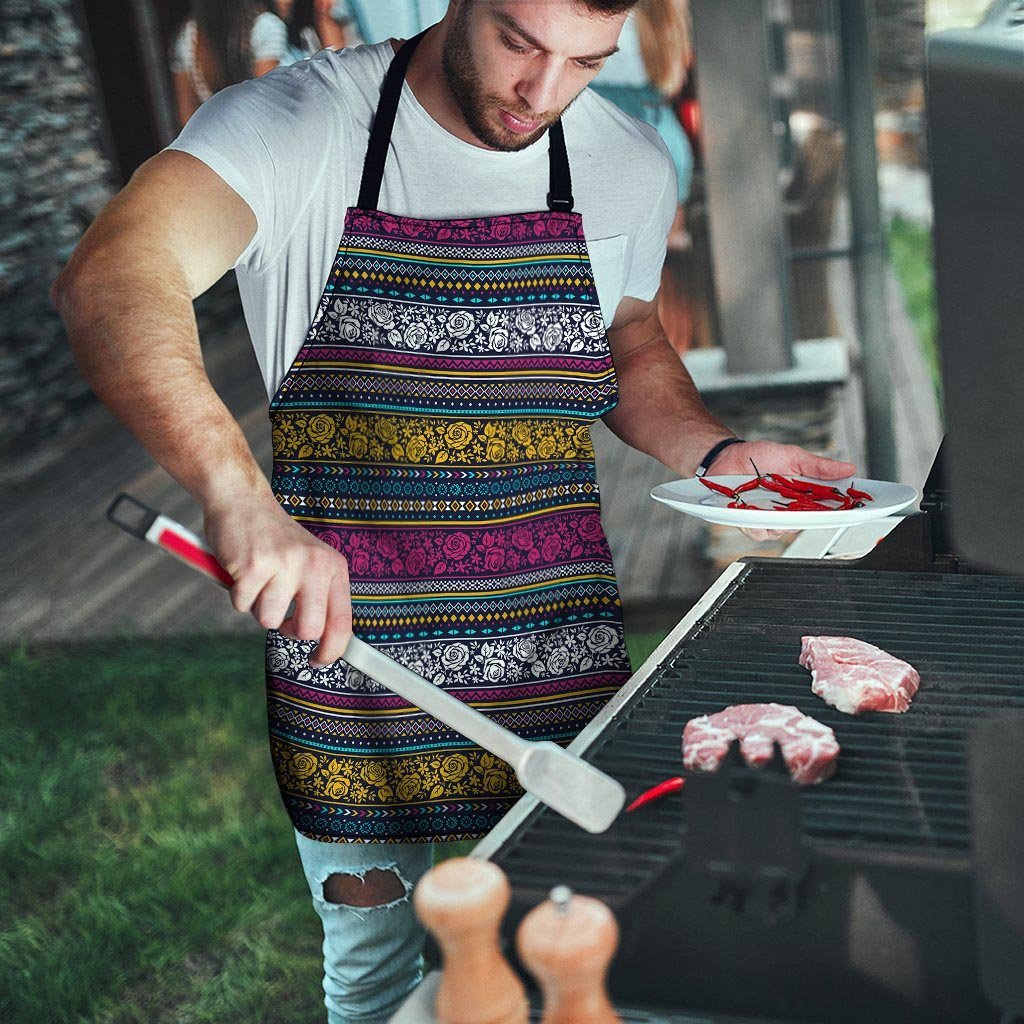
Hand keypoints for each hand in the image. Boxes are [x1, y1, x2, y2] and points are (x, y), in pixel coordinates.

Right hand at [203, 493, 351, 668]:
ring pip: (269, 620)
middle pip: (308, 630)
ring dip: (257, 606)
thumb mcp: (309, 562)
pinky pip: (242, 605)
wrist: (242, 500)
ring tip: (258, 578)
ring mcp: (285, 565)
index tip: (319, 662)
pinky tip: (242, 570)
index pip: (342, 621)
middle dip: (288, 630)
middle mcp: (315, 565)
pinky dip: (237, 594)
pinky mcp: (254, 566)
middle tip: (279, 612)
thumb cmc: (273, 539)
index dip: (332, 650)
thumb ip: (318, 596)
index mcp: (333, 567)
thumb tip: (324, 642)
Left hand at [707, 440, 856, 542]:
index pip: (829, 508)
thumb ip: (819, 466)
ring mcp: (771, 518)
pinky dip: (757, 522)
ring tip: (772, 500)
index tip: (856, 509)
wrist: (727, 458)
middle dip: (810, 516)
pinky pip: (760, 532)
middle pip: (809, 523)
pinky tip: (753, 509)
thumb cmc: (759, 457)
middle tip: (805, 503)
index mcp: (804, 495)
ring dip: (780, 518)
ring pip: (784, 531)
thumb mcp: (793, 456)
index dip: (843, 510)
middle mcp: (790, 510)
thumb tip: (848, 468)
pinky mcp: (751, 523)